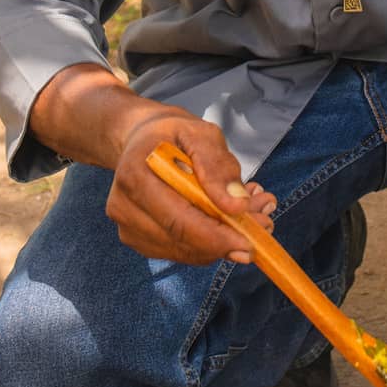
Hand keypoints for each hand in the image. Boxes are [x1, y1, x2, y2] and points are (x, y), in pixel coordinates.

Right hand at [28, 63, 277, 266]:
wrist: (141, 139)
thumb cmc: (172, 134)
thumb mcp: (201, 134)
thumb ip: (218, 166)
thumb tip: (237, 205)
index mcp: (134, 175)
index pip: (178, 220)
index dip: (216, 237)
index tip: (250, 243)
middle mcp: (123, 207)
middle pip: (182, 241)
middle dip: (227, 239)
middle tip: (264, 222)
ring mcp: (128, 228)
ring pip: (184, 251)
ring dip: (221, 242)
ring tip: (248, 214)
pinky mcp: (138, 240)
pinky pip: (180, 252)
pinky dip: (208, 243)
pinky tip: (224, 219)